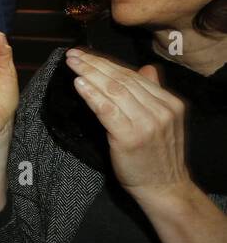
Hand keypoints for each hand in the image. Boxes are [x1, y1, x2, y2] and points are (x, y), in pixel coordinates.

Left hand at [63, 49, 192, 199]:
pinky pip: (107, 110)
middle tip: (73, 55)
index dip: (107, 63)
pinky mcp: (130, 138)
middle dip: (95, 64)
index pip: (133, 76)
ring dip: (90, 74)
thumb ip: (153, 94)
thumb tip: (146, 69)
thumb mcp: (162, 121)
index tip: (86, 55)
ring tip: (72, 64)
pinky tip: (79, 84)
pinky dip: (92, 95)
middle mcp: (161, 110)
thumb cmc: (156, 156)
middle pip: (122, 80)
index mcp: (170, 103)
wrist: (164, 188)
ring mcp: (147, 123)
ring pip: (114, 91)